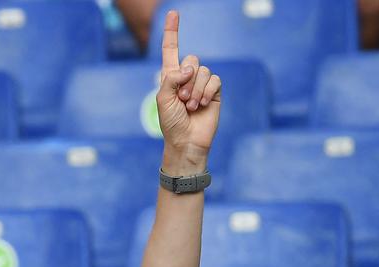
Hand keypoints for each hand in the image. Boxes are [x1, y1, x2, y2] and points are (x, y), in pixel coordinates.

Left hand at [156, 11, 221, 173]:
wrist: (186, 141)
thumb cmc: (171, 123)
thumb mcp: (163, 99)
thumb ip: (171, 79)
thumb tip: (189, 68)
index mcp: (170, 76)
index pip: (171, 50)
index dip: (172, 32)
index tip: (173, 13)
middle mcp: (187, 77)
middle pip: (192, 59)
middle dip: (186, 79)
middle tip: (182, 99)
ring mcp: (202, 84)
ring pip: (204, 71)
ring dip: (196, 89)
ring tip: (190, 106)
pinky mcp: (214, 91)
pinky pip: (215, 79)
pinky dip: (207, 91)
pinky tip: (202, 105)